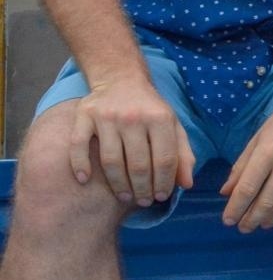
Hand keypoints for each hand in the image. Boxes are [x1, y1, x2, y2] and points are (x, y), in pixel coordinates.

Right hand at [70, 76, 195, 205]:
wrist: (120, 79)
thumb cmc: (150, 109)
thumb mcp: (173, 126)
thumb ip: (183, 154)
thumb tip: (187, 184)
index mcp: (160, 118)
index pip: (164, 159)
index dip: (164, 182)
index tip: (161, 197)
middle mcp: (133, 117)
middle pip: (138, 164)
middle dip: (143, 188)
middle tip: (143, 201)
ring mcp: (107, 116)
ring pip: (111, 160)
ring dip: (119, 184)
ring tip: (125, 196)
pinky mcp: (84, 116)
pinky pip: (78, 145)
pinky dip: (80, 164)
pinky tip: (85, 180)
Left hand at [220, 92, 272, 231]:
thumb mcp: (256, 140)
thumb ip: (241, 166)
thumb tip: (226, 193)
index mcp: (266, 153)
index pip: (246, 189)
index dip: (235, 208)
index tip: (228, 221)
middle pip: (266, 202)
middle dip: (251, 219)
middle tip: (244, 228)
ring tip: (263, 224)